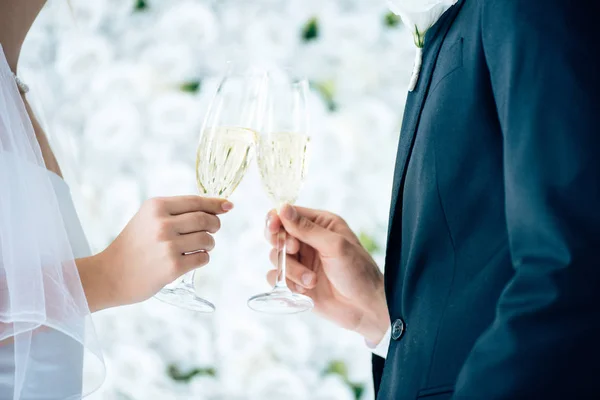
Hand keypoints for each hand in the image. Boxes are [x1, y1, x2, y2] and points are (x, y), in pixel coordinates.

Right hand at [80, 196, 231, 311]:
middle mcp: (162, 223)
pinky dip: (202, 259)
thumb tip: (217, 207)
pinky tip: (191, 260)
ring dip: (209, 244)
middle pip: (205, 219)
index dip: (216, 203)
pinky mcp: (173, 266)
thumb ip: (176, 212)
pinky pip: (203, 258)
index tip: (228, 206)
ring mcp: (168, 245)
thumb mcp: (147, 218)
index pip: (196, 201)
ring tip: (199, 248)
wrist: (110, 275)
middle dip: (215, 225)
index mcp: (156, 206)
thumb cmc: (133, 246)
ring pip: (207, 239)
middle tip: (212, 231)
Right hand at [265, 204, 388, 343]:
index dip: (277, 219)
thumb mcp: (335, 246)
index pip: (289, 214)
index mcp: (321, 224)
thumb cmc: (358, 272)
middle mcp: (308, 240)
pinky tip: (305, 290)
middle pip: (277, 233)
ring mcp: (301, 261)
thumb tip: (283, 208)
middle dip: (281, 244)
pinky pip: (276, 277)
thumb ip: (307, 229)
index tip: (273, 227)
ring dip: (292, 270)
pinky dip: (287, 283)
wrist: (365, 308)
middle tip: (294, 251)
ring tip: (312, 281)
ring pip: (276, 257)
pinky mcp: (296, 281)